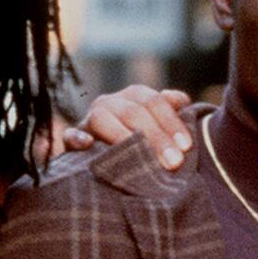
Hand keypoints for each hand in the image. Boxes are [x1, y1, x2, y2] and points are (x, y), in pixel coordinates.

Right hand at [61, 87, 194, 168]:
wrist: (107, 158)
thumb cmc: (145, 140)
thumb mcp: (161, 123)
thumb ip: (173, 109)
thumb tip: (178, 99)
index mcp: (134, 96)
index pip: (153, 101)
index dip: (171, 122)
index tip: (186, 147)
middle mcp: (110, 102)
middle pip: (132, 112)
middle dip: (155, 137)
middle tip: (174, 162)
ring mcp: (89, 119)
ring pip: (102, 119)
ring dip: (123, 138)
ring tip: (141, 159)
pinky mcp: (72, 138)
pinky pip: (70, 134)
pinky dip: (77, 137)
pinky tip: (88, 145)